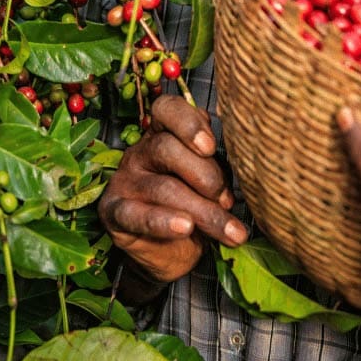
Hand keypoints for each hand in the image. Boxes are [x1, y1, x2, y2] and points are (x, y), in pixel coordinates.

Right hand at [99, 95, 247, 296]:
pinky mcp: (115, 213)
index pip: (167, 109)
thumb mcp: (209, 179)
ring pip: (162, 187)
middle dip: (206, 175)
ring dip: (203, 210)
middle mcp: (140, 152)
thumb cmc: (193, 204)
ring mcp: (125, 182)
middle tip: (227, 200)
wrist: (169, 251)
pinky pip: (135, 215)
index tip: (211, 146)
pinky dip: (162, 222)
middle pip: (167, 148)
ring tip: (230, 231)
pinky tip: (185, 227)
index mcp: (162, 134)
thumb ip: (218, 165)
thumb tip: (246, 163)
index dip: (188, 122)